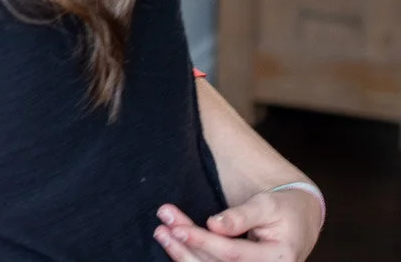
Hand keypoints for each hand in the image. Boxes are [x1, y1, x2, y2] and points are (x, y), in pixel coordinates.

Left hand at [153, 190, 321, 261]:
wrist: (300, 221)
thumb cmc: (283, 209)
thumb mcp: (267, 205)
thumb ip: (241, 216)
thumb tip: (213, 225)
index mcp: (279, 259)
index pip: (233, 253)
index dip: (203, 241)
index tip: (177, 228)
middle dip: (186, 247)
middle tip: (161, 227)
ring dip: (183, 254)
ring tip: (162, 233)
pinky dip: (191, 258)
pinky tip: (174, 246)